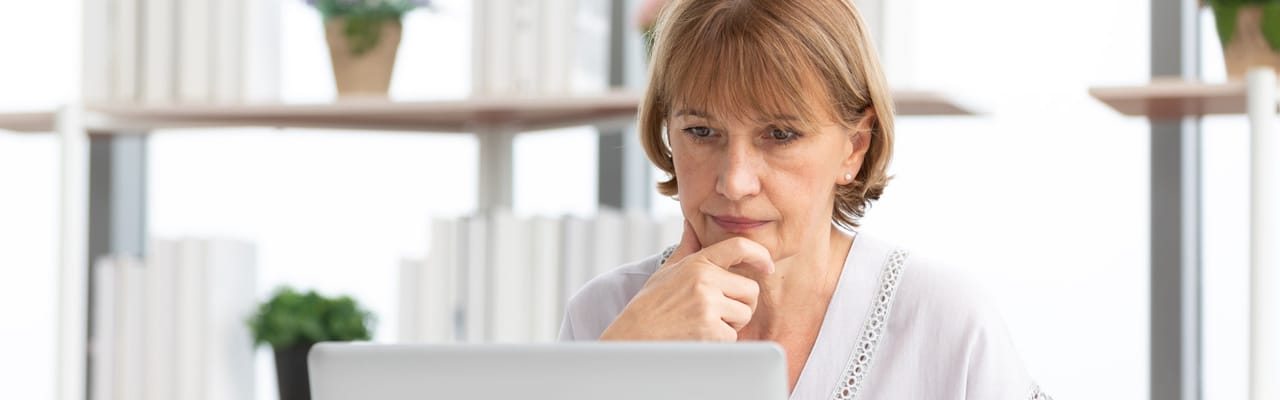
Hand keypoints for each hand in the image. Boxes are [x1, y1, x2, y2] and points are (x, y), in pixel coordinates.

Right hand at [600, 220, 773, 340]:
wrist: (632, 336)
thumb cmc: (649, 305)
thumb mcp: (667, 270)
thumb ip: (686, 247)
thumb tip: (691, 222)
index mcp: (697, 263)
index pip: (739, 247)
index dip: (760, 254)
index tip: (767, 265)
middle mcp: (705, 280)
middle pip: (751, 290)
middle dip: (741, 304)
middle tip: (719, 312)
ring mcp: (708, 305)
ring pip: (744, 314)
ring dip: (731, 324)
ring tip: (704, 325)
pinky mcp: (710, 330)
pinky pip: (733, 336)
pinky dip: (720, 341)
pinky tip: (699, 338)